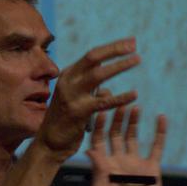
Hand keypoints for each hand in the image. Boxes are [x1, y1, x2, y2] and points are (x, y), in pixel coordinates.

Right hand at [34, 38, 141, 159]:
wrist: (49, 142)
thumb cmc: (66, 120)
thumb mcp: (75, 98)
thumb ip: (89, 91)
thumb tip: (106, 90)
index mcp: (68, 75)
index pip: (92, 55)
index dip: (112, 47)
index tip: (130, 42)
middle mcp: (68, 81)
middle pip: (94, 58)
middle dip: (115, 49)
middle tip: (133, 45)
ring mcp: (72, 95)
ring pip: (99, 74)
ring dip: (119, 65)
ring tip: (136, 59)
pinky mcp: (79, 111)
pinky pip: (104, 101)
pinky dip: (120, 97)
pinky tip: (134, 94)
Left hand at [86, 105, 167, 185]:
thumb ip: (98, 169)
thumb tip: (89, 149)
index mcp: (103, 166)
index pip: (99, 139)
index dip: (99, 123)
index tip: (100, 106)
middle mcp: (118, 161)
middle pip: (116, 134)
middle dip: (115, 117)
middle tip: (117, 99)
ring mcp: (135, 163)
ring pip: (133, 136)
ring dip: (133, 121)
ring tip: (134, 105)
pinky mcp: (152, 168)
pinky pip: (157, 146)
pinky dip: (159, 132)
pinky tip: (161, 117)